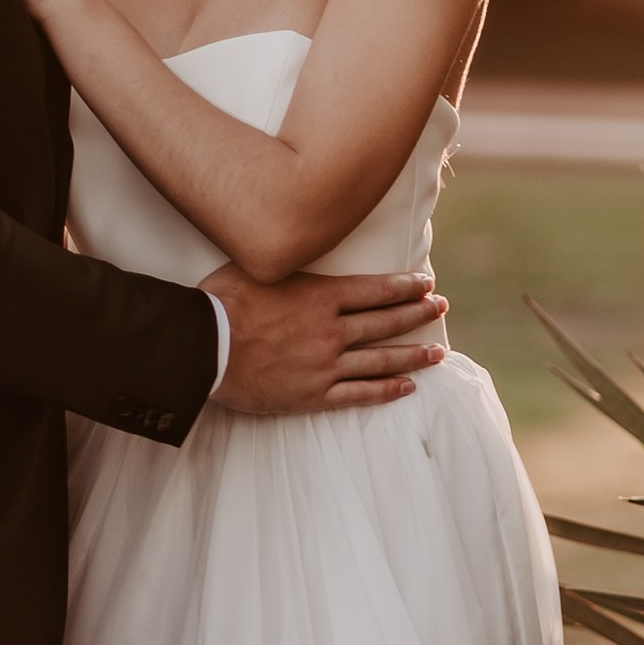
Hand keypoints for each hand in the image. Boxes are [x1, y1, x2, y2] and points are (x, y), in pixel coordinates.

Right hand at [206, 264, 447, 414]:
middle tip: (440, 308)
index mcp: (320, 296)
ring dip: (413, 355)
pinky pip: (358, 394)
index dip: (406, 287)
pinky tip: (407, 387)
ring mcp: (325, 365)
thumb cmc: (222, 303)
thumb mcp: (259, 269)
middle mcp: (331, 330)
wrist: (203, 347)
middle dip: (418, 314)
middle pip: (386, 322)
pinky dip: (386, 390)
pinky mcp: (313, 394)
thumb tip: (295, 250)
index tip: (427, 285)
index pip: (376, 289)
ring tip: (437, 352)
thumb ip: (288, 266)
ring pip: (381, 360)